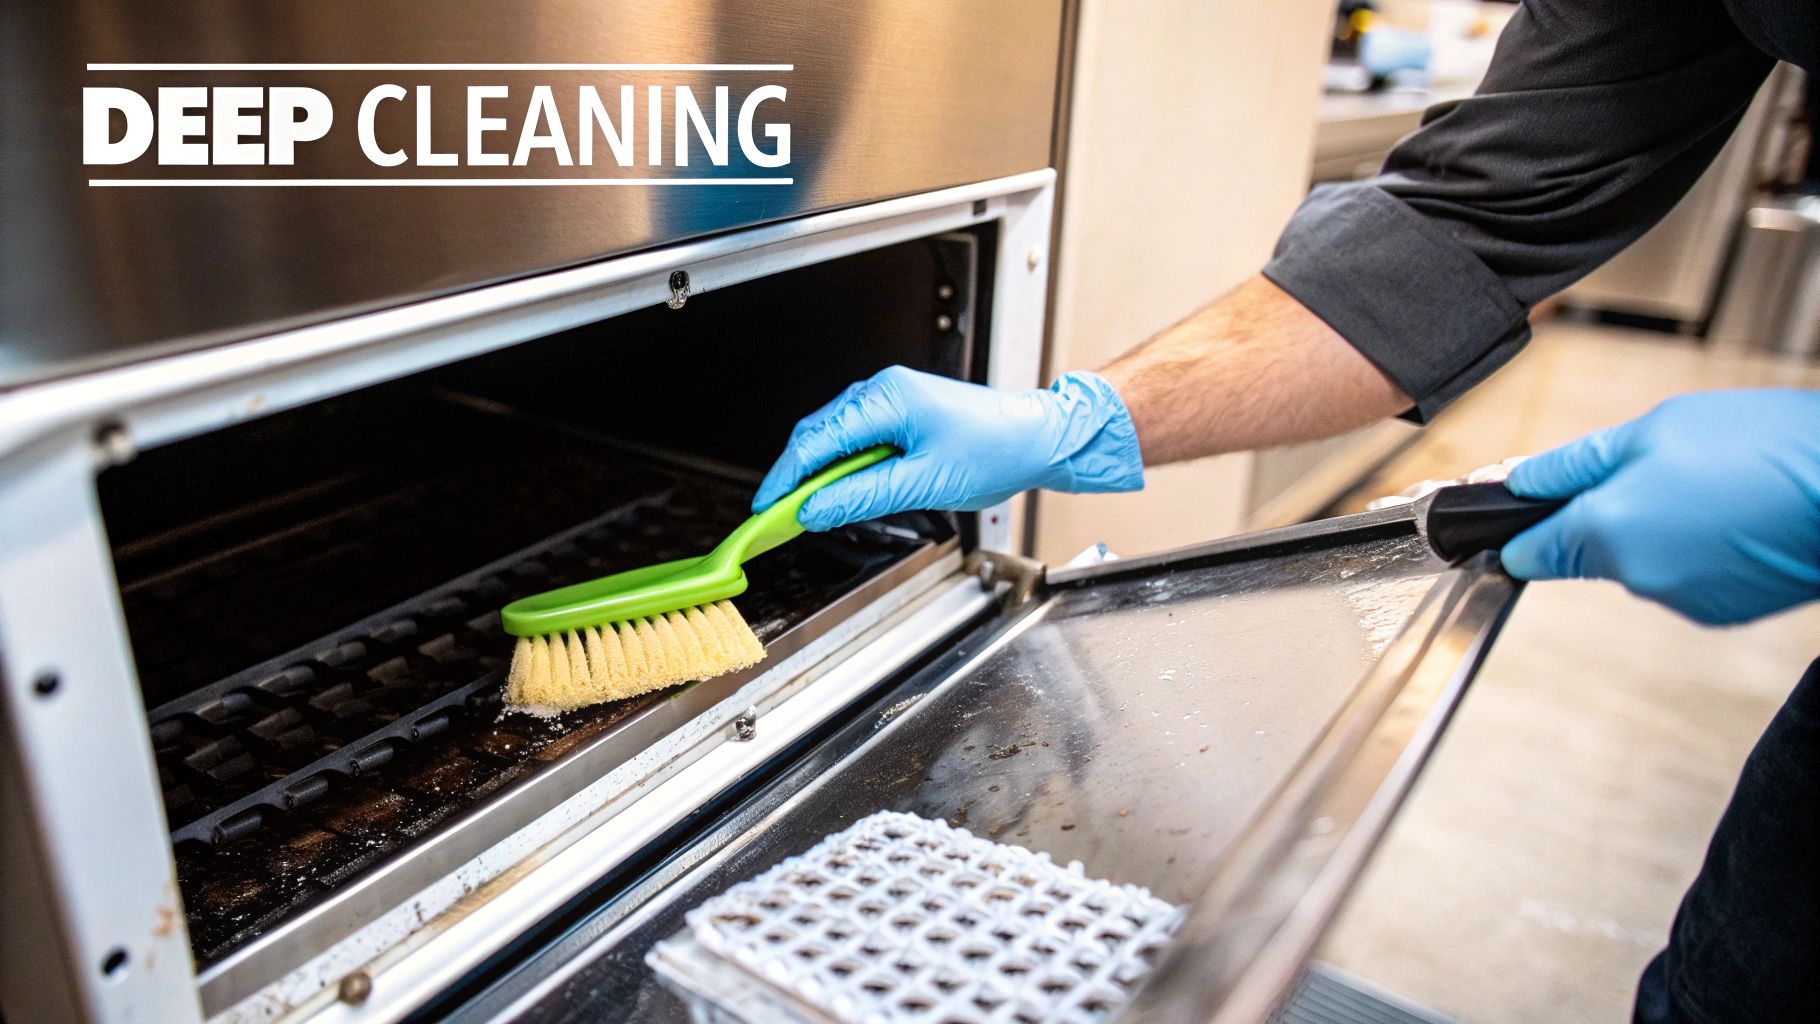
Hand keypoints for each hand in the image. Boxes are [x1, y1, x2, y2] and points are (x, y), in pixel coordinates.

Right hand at [753, 366, 1143, 530]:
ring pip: (835, 438)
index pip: (818, 440)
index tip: (767, 507)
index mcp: (887, 399)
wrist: (1036, 438)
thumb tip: (815, 509)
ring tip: (806, 510)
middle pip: (818, 435)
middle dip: (795, 476)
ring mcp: (891, 400)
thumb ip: (863, 496)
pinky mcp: (900, 414)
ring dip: (820, 473)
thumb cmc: (995, 450)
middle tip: (778, 516)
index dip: (786, 477)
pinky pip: (857, 439)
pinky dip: (842, 467)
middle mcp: (883, 391)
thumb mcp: (923, 483)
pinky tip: (840, 492)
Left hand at [1500, 390, 1819, 624]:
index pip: (1529, 551)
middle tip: (1654, 467)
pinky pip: (1685, 575)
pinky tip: (1731, 514)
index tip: (1517, 511)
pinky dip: (1696, 548)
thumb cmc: (1761, 447)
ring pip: (1640, 560)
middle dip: (1606, 512)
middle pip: (1588, 549)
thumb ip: (1574, 464)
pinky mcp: (1722, 611)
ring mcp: (1682, 599)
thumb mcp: (1650, 432)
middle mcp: (1637, 577)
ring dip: (1656, 527)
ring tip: (1709, 485)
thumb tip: (1518, 480)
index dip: (1521, 527)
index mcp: (1605, 533)